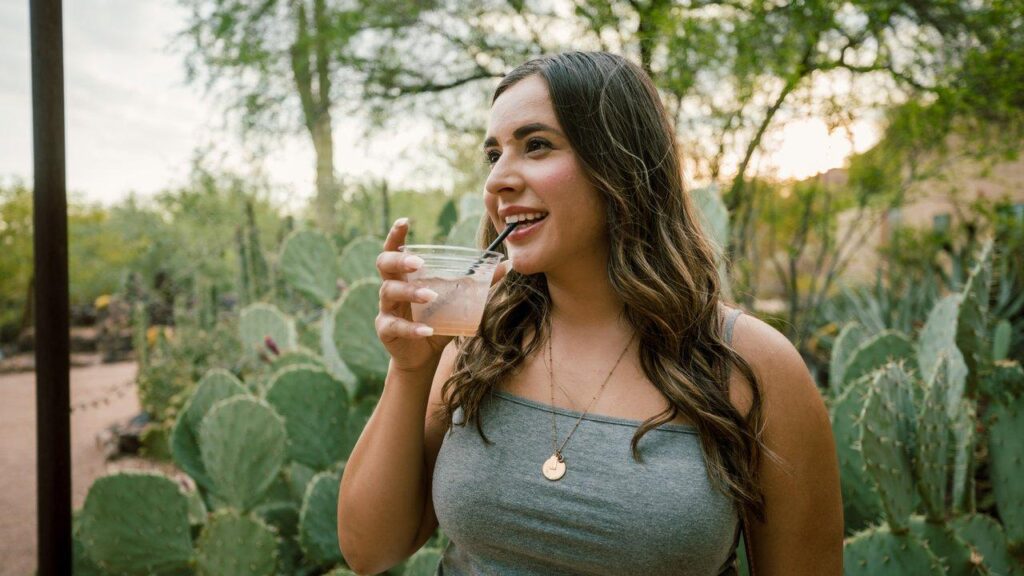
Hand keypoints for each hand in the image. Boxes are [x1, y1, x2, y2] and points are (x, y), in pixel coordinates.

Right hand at [374, 218, 510, 373]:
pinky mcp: (386, 330)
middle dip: (399, 260)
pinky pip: (395, 326)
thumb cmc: (437, 319)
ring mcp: (386, 308)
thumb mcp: (456, 300)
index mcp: (405, 275)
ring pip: (389, 293)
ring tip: (430, 296)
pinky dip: (412, 328)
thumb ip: (477, 283)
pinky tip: (428, 330)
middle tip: (419, 263)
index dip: (396, 235)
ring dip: (410, 292)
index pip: (394, 250)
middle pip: (384, 265)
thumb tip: (506, 265)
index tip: (405, 221)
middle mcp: (391, 287)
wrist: (424, 355)